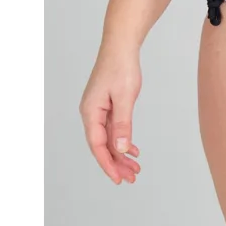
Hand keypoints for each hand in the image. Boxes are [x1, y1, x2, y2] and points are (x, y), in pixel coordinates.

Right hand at [80, 45, 143, 184]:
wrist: (121, 46)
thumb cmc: (121, 67)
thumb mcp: (125, 98)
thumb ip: (122, 125)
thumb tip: (120, 149)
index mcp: (90, 112)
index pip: (97, 145)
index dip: (108, 164)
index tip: (118, 179)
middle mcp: (90, 113)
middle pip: (101, 145)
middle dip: (116, 163)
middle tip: (131, 178)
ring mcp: (97, 109)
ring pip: (108, 138)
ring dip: (120, 154)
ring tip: (135, 168)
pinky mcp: (105, 105)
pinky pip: (111, 129)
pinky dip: (122, 140)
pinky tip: (132, 149)